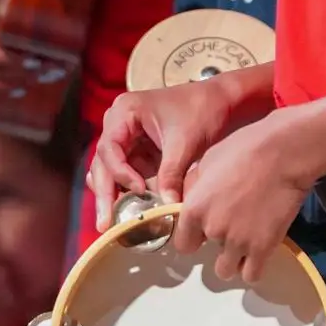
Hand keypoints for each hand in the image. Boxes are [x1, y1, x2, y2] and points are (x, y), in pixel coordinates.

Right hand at [88, 78, 239, 227]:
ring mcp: (127, 136)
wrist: (221, 101)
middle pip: (103, 160)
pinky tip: (124, 210)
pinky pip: (126, 171)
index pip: (109, 147)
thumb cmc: (202, 111)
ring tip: (108, 222)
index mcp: (125, 111)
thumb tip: (166, 206)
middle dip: (105, 192)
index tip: (140, 190)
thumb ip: (172, 174)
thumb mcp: (185, 143)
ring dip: (110, 193)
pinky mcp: (139, 149)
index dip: (120, 172)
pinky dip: (126, 189)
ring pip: (110, 169)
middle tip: (104, 223)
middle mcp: (120, 123)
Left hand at [175, 114, 311, 284]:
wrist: (283, 153)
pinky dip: (253, 266)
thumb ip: (192, 188)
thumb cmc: (243, 149)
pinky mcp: (263, 248)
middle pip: (204, 259)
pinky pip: (252, 274)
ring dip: (233, 259)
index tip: (203, 231)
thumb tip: (185, 202)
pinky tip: (258, 250)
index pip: (182, 244)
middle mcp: (212, 230)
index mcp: (193, 210)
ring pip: (226, 270)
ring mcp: (238, 242)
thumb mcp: (206, 161)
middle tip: (231, 227)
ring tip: (245, 239)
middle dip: (215, 246)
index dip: (193, 238)